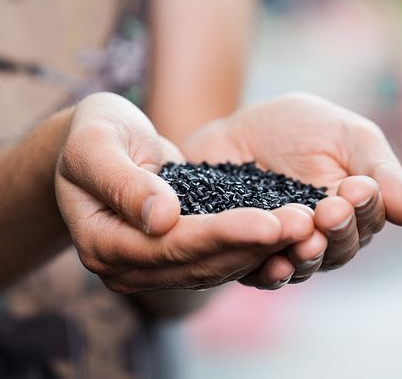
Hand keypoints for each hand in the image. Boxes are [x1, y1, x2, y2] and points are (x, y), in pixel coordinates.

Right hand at [55, 93, 313, 292]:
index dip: (222, 235)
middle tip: (307, 223)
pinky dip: (254, 246)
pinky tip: (292, 231)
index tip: (270, 221)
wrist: (93, 142)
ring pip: (214, 268)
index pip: (170, 246)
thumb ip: (124, 183)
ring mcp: (150, 268)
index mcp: (101, 244)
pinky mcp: (173, 257)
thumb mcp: (95, 145)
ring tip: (310, 225)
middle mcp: (125, 268)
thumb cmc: (90, 134)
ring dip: (263, 250)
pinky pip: (218, 258)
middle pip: (198, 265)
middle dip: (254, 245)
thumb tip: (164, 220)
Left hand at [182, 92, 401, 284]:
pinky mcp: (249, 256)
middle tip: (330, 210)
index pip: (370, 220)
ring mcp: (288, 251)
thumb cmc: (299, 128)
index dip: (366, 208)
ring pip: (307, 265)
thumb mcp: (348, 137)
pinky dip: (272, 272)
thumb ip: (381, 173)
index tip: (357, 188)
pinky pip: (263, 274)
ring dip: (309, 254)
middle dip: (338, 229)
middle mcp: (326, 238)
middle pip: (341, 248)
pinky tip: (274, 263)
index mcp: (357, 211)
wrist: (236, 130)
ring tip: (306, 236)